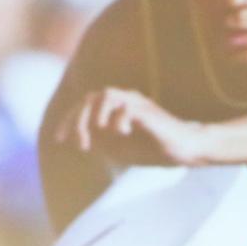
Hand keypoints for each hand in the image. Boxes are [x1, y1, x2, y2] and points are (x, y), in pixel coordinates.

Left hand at [55, 87, 211, 165]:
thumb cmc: (156, 149)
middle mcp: (125, 100)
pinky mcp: (149, 111)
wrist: (186, 149)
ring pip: (106, 95)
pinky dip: (118, 120)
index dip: (69, 121)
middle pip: (91, 98)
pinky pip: (126, 108)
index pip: (85, 106)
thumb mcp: (121, 149)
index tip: (60, 140)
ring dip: (95, 116)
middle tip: (80, 143)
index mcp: (116, 108)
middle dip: (78, 120)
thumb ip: (101, 143)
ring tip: (98, 133)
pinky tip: (122, 133)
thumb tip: (80, 140)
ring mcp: (138, 104)